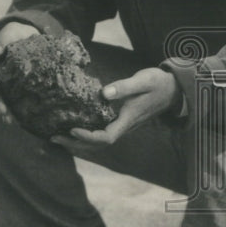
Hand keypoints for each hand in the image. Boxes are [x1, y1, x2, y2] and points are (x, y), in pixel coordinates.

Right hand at [0, 21, 39, 123]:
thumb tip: (1, 51)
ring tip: (9, 121)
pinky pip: (4, 101)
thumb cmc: (16, 35)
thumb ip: (9, 41)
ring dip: (1, 110)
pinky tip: (16, 122)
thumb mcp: (14, 34)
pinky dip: (9, 111)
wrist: (16, 37)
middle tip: (3, 111)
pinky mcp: (5, 88)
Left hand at [51, 67, 179, 153]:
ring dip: (77, 143)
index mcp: (128, 120)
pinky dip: (84, 136)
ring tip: (57, 137)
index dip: (87, 136)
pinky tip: (72, 129)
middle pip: (97, 146)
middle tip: (53, 138)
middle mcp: (124, 127)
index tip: (71, 129)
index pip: (105, 137)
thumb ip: (124, 87)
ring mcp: (122, 126)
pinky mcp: (120, 122)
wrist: (172, 90)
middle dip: (75, 144)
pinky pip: (100, 135)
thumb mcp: (142, 80)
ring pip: (98, 143)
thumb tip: (103, 93)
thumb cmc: (157, 83)